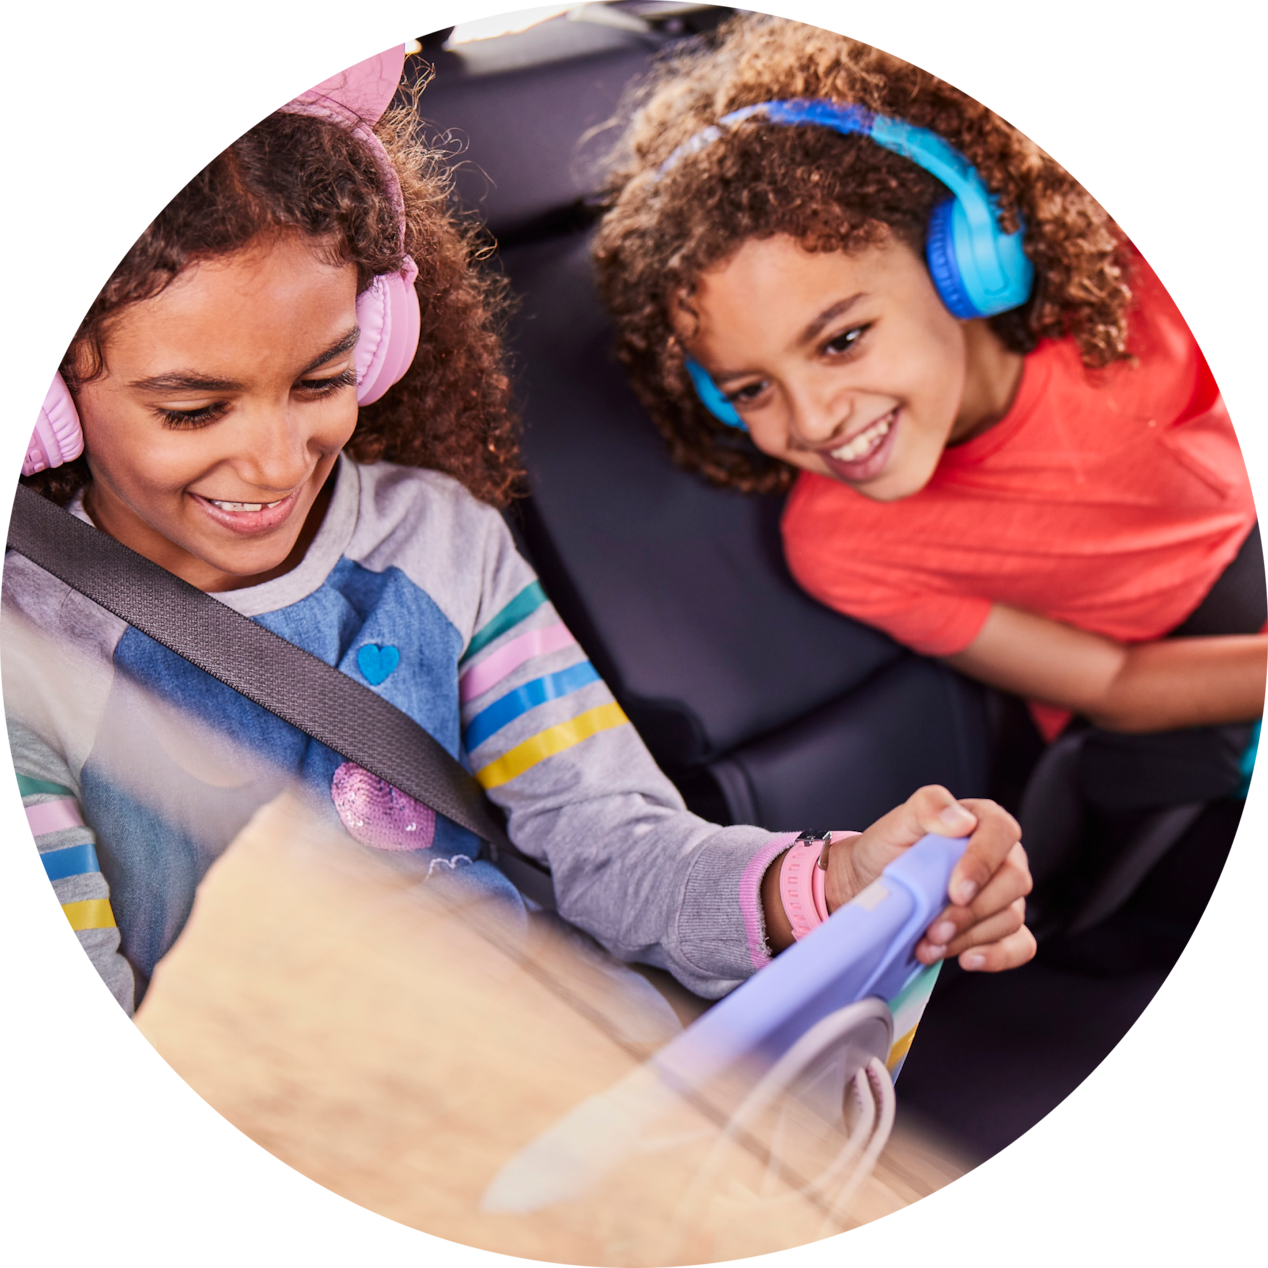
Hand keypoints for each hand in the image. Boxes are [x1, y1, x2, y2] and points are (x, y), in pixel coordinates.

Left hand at [825, 785, 1034, 971]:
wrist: (871, 881)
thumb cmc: (889, 848)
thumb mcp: (898, 821)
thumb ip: (928, 806)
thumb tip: (960, 819)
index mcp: (982, 822)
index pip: (1002, 833)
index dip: (983, 863)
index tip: (956, 891)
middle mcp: (1002, 857)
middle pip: (1013, 883)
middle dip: (971, 912)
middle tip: (934, 928)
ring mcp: (1005, 894)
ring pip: (1010, 918)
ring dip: (969, 937)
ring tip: (929, 944)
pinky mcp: (1001, 926)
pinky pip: (1020, 945)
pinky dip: (997, 955)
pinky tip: (967, 958)